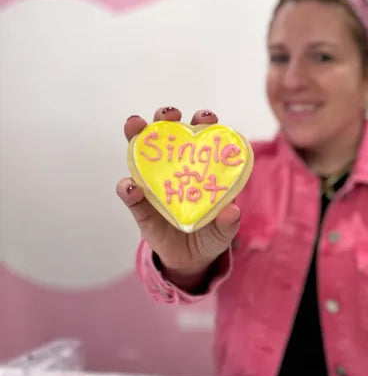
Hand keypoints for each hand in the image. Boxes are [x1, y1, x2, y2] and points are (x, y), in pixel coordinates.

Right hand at [116, 107, 240, 284]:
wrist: (191, 260)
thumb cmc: (211, 234)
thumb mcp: (225, 230)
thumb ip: (229, 222)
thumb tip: (231, 211)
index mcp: (200, 167)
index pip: (201, 137)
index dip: (203, 122)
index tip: (206, 118)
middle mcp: (175, 168)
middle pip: (168, 135)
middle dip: (166, 118)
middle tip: (168, 116)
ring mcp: (154, 184)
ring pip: (142, 153)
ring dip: (136, 135)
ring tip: (135, 127)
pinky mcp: (140, 205)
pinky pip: (130, 193)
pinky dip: (127, 187)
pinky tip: (131, 187)